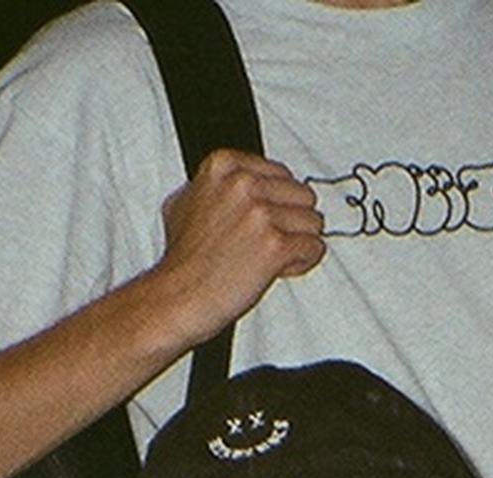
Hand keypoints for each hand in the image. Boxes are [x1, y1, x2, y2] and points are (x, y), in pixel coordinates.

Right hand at [149, 150, 325, 339]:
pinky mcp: (275, 245)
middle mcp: (243, 184)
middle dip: (292, 221)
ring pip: (313, 222)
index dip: (277, 202)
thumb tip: (239, 183)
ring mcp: (261, 213)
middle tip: (267, 243)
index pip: (282, 174)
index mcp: (224, 166)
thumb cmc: (184, 260)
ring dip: (298, 243)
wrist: (177, 297)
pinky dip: (302, 263)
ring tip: (269, 258)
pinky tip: (277, 270)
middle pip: (303, 195)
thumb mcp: (186, 202)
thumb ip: (217, 187)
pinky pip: (314, 247)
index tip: (263, 220)